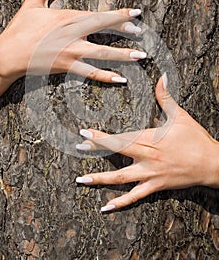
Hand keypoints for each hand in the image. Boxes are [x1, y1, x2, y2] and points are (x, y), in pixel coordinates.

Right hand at [0, 0, 145, 82]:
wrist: (8, 54)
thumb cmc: (21, 29)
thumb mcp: (32, 4)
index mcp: (68, 17)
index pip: (99, 14)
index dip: (120, 13)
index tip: (136, 12)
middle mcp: (73, 34)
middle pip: (105, 30)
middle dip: (125, 31)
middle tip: (142, 33)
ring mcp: (72, 52)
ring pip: (103, 53)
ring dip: (123, 55)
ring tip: (140, 57)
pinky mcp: (67, 67)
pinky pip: (91, 73)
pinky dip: (106, 76)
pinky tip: (120, 79)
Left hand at [76, 74, 218, 211]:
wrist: (211, 164)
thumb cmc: (195, 139)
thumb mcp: (180, 116)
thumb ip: (165, 96)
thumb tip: (161, 76)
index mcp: (151, 139)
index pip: (121, 137)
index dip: (102, 136)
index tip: (84, 132)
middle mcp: (147, 157)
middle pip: (117, 153)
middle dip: (96, 149)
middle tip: (78, 147)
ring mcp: (150, 174)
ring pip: (120, 178)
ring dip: (100, 178)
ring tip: (81, 180)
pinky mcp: (155, 187)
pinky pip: (135, 196)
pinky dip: (120, 203)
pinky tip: (106, 207)